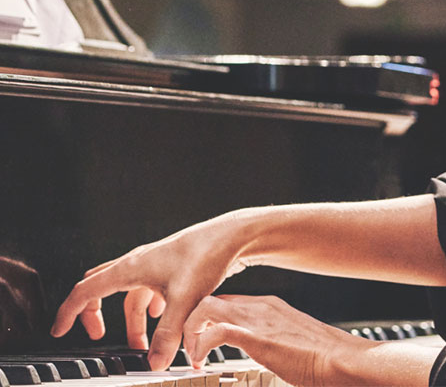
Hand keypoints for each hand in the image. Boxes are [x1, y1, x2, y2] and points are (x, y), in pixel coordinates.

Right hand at [50, 212, 250, 369]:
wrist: (231, 236)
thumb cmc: (206, 255)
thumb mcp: (185, 300)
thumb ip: (168, 335)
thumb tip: (155, 364)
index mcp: (131, 268)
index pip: (86, 290)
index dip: (69, 312)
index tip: (58, 331)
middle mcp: (139, 263)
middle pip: (101, 288)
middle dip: (95, 314)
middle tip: (99, 338)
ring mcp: (154, 264)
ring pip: (130, 294)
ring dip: (132, 320)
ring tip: (144, 345)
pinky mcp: (171, 267)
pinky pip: (148, 290)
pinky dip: (149, 309)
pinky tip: (164, 319)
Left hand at [183, 294, 371, 386]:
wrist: (339, 358)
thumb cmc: (323, 357)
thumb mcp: (292, 341)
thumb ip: (276, 341)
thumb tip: (270, 354)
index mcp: (269, 307)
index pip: (228, 301)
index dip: (210, 319)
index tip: (204, 340)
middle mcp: (260, 306)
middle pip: (213, 298)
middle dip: (194, 322)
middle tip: (193, 349)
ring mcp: (257, 318)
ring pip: (206, 307)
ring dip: (191, 330)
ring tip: (194, 355)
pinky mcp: (255, 336)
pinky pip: (215, 331)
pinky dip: (200, 345)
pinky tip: (201, 361)